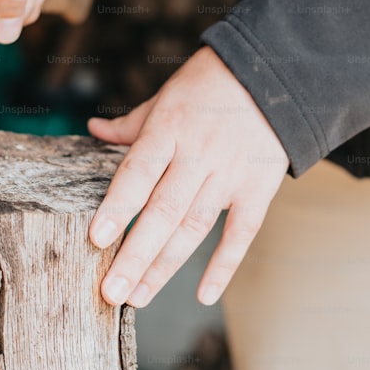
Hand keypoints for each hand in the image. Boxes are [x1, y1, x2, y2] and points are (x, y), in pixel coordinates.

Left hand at [88, 46, 288, 306]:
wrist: (275, 73)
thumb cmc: (212, 83)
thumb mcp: (167, 95)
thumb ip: (132, 123)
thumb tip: (94, 129)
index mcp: (170, 127)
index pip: (139, 172)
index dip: (118, 206)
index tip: (97, 239)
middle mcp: (199, 153)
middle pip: (163, 210)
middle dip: (135, 254)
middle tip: (111, 292)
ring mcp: (230, 173)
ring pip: (194, 227)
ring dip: (165, 265)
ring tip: (138, 295)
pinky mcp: (259, 188)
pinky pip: (242, 232)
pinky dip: (225, 265)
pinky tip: (204, 294)